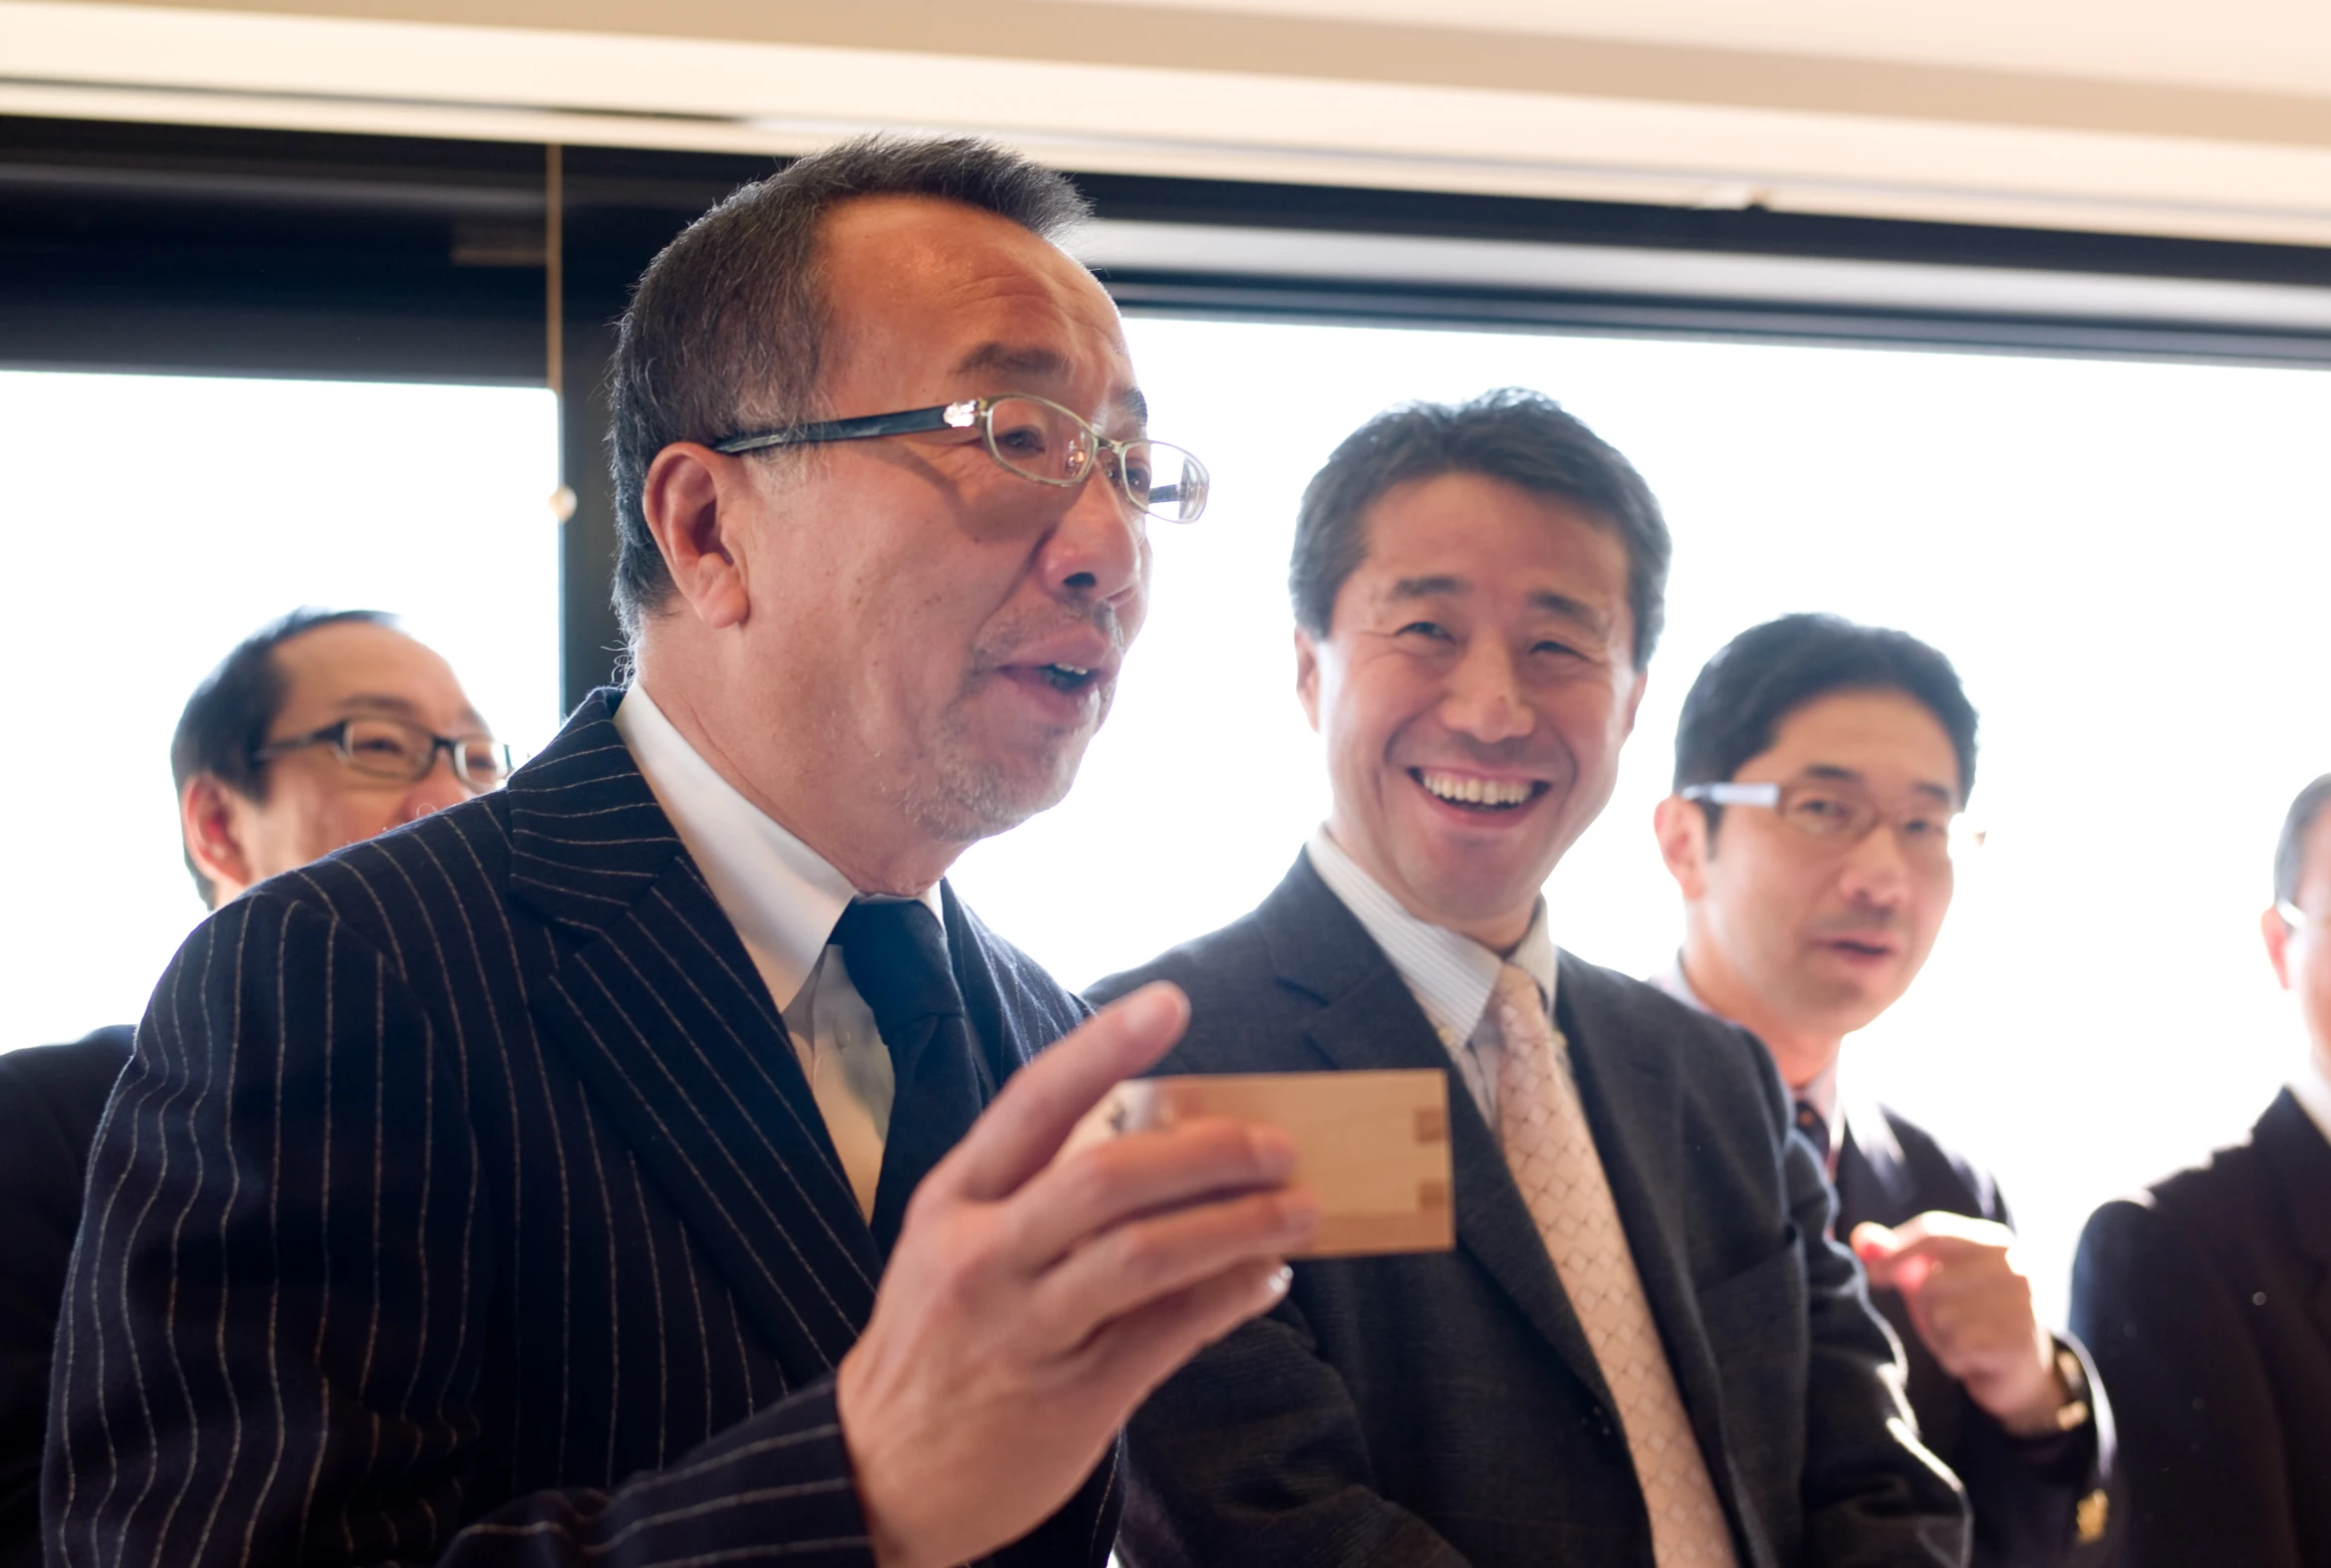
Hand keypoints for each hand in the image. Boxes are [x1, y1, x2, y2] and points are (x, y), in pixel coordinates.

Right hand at [836, 982, 1318, 1567]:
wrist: (878, 1474)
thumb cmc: (935, 1340)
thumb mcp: (951, 1245)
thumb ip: (1033, 1190)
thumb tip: (1157, 1134)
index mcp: (954, 1201)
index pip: (1033, 1104)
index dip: (1103, 1048)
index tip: (1168, 1004)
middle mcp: (984, 1257)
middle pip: (1108, 1178)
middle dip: (1209, 1152)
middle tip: (1277, 1145)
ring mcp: (1026, 1329)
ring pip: (1146, 1255)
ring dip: (1240, 1224)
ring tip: (1298, 1210)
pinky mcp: (1071, 1397)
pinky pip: (1169, 1331)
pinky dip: (1231, 1295)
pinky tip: (1264, 1277)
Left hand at [1852, 1213, 2065, 1435]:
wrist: (2021, 1373)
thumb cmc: (1970, 1318)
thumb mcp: (1934, 1282)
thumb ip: (1897, 1257)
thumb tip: (1860, 1239)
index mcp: (1995, 1242)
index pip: (1934, 1232)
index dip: (1896, 1252)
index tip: (1872, 1274)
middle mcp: (2015, 1267)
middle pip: (1929, 1281)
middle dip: (1925, 1309)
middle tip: (1948, 1323)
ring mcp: (2022, 1305)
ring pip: (1940, 1316)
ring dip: (1940, 1337)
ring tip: (1965, 1341)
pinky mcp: (2018, 1342)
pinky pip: (1957, 1347)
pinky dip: (1954, 1358)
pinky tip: (1974, 1359)